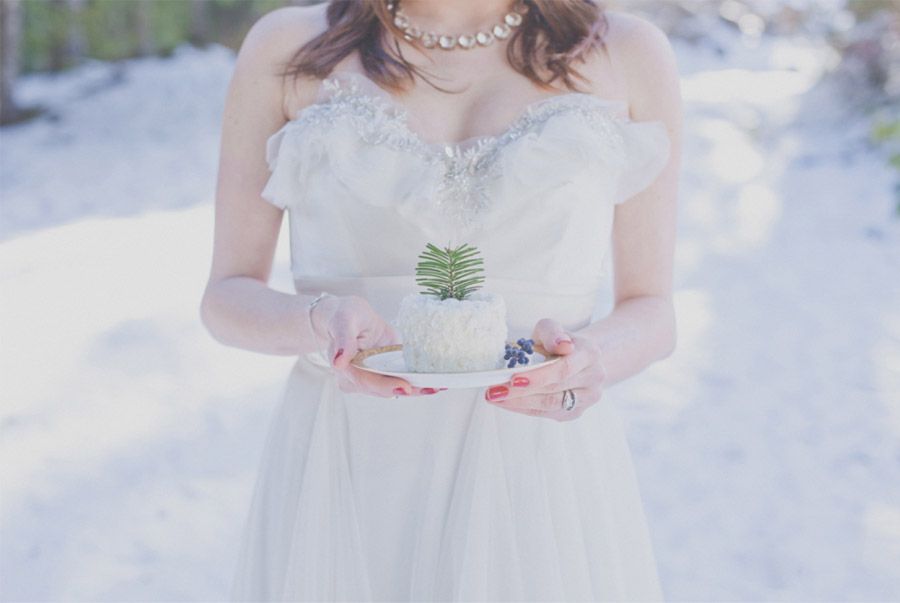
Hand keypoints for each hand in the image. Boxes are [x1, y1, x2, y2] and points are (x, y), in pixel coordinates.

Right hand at [310, 294, 443, 397]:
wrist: (347, 316)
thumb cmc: (344, 315)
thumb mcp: (344, 320)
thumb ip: (343, 339)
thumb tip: (338, 362)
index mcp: (344, 368)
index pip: (365, 381)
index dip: (385, 386)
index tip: (404, 387)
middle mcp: (357, 379)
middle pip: (383, 389)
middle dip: (408, 389)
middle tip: (433, 388)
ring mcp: (370, 379)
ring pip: (394, 388)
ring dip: (416, 388)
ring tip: (438, 386)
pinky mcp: (383, 374)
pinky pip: (399, 380)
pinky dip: (416, 382)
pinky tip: (435, 381)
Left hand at [483, 318, 604, 420]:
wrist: (579, 357)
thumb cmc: (558, 341)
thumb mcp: (551, 328)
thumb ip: (552, 332)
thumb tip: (561, 344)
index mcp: (589, 353)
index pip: (563, 369)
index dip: (538, 376)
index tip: (513, 379)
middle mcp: (594, 378)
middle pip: (554, 389)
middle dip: (521, 392)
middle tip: (493, 390)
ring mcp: (587, 398)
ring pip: (550, 406)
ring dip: (519, 403)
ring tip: (495, 397)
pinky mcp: (575, 412)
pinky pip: (547, 414)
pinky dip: (525, 408)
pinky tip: (508, 402)